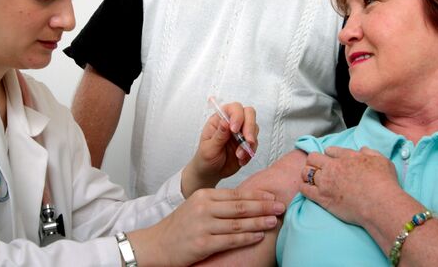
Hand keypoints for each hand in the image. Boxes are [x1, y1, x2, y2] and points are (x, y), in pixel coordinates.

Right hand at [128, 188, 284, 266]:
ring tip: (274, 221)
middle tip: (280, 205)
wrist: (157, 244)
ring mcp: (203, 226)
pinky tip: (259, 236)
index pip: (236, 193)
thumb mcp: (196, 206)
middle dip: (263, 206)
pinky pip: (231, 239)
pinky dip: (247, 237)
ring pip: (238, 222)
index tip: (272, 195)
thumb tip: (246, 201)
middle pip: (240, 206)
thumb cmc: (179, 227)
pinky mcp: (203, 243)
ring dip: (259, 222)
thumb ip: (218, 203)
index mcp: (203, 195)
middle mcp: (203, 208)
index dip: (257, 195)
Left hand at [182, 103, 257, 194]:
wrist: (210, 172)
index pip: (233, 108)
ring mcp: (241, 133)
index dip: (237, 116)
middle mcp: (232, 123)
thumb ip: (219, 135)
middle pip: (249, 114)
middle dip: (250, 127)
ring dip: (249, 143)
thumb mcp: (209, 148)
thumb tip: (225, 122)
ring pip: (254, 128)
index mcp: (219, 119)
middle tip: (247, 141)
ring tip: (239, 155)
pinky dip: (250, 152)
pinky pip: (255, 144)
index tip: (234, 130)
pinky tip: (241, 160)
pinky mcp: (247, 143)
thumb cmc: (205, 158)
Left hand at [299, 146, 402, 226]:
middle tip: (317, 168)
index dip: (329, 154)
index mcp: (347, 156)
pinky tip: (306, 189)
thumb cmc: (384, 183)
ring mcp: (325, 182)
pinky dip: (303, 187)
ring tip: (310, 179)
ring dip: (307, 174)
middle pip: (313, 158)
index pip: (330, 150)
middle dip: (314, 161)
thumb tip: (362, 149)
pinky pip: (304, 189)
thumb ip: (370, 152)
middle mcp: (333, 167)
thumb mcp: (382, 160)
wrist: (379, 204)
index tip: (330, 159)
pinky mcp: (322, 198)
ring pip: (306, 172)